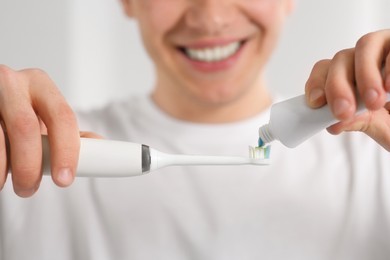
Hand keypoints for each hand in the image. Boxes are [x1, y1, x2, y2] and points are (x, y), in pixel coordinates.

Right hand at [0, 65, 79, 196]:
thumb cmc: (22, 117)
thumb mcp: (46, 119)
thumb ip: (71, 134)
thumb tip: (102, 148)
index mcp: (41, 86)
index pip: (62, 117)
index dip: (67, 151)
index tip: (65, 179)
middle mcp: (12, 83)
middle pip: (25, 128)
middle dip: (30, 166)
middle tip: (29, 189)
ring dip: (5, 168)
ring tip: (11, 184)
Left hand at [305, 29, 389, 150]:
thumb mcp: (380, 124)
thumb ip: (360, 121)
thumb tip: (335, 123)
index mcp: (350, 74)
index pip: (323, 70)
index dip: (315, 84)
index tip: (316, 103)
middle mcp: (364, 57)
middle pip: (340, 59)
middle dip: (337, 86)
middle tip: (344, 112)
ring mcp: (385, 47)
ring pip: (365, 45)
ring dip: (365, 75)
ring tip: (373, 103)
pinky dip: (389, 67)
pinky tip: (389, 87)